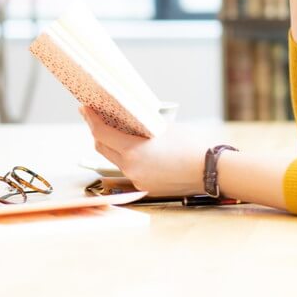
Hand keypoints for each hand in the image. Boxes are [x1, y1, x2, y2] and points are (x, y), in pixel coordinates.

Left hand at [79, 106, 204, 196]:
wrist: (211, 170)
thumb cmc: (192, 146)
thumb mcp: (166, 128)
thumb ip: (145, 125)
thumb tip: (131, 118)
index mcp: (134, 151)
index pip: (102, 133)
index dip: (91, 119)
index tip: (85, 108)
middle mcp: (131, 168)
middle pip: (103, 148)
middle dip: (97, 132)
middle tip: (96, 117)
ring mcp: (137, 180)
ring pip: (116, 160)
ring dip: (113, 146)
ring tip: (116, 132)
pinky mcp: (146, 187)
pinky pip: (131, 170)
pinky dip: (129, 158)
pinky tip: (136, 150)